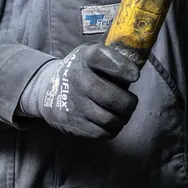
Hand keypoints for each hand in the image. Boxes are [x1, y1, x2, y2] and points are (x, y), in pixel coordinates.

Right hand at [20, 43, 139, 138]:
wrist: (48, 90)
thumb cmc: (83, 70)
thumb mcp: (93, 54)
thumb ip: (115, 57)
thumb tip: (138, 67)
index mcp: (85, 57)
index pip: (101, 58)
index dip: (121, 67)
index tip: (135, 76)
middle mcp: (76, 78)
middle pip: (110, 97)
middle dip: (128, 102)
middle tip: (131, 102)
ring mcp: (73, 103)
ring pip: (109, 119)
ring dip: (122, 117)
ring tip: (123, 113)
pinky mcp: (72, 124)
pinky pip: (102, 132)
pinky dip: (113, 129)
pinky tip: (112, 122)